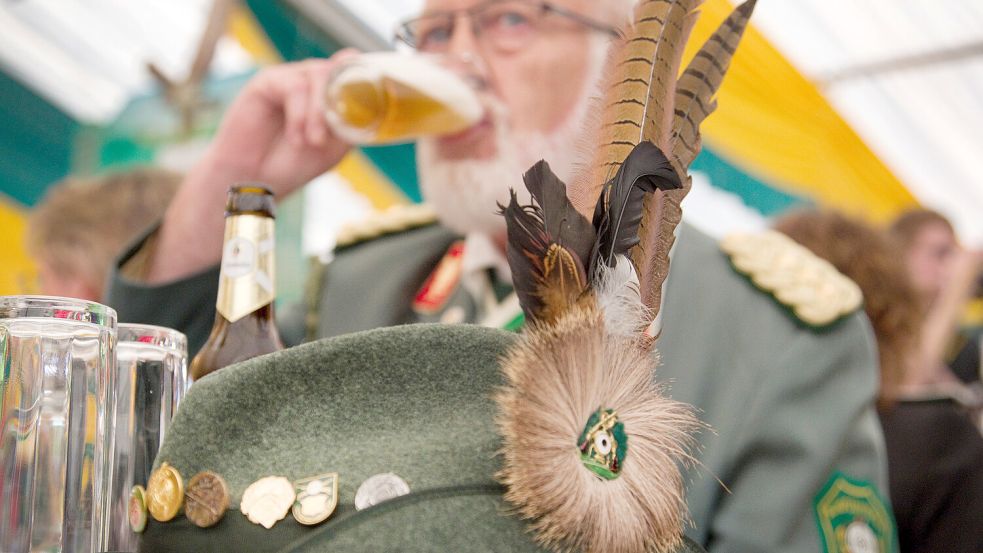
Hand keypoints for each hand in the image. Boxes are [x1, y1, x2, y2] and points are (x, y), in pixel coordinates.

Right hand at [204, 52, 357, 194]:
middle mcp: (311, 80)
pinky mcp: (267, 81)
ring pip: (318, 75)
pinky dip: (299, 115)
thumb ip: (351, 123)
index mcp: (329, 92)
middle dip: (338, 106)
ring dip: (318, 114)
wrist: (256, 182)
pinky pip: (294, 87)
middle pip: (337, 70)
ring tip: (313, 143)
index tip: (376, 95)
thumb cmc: (294, 164)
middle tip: (326, 140)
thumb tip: (369, 103)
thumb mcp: (335, 146)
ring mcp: (290, 78)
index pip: (353, 69)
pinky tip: (296, 139)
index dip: (365, 76)